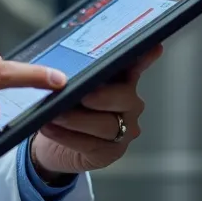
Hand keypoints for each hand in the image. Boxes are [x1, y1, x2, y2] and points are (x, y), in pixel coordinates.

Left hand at [29, 44, 163, 179]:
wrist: (53, 141)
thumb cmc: (67, 106)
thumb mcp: (70, 83)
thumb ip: (77, 68)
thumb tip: (65, 59)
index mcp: (123, 80)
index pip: (137, 64)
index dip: (145, 57)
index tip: (152, 47)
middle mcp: (129, 104)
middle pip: (124, 98)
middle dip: (102, 96)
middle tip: (81, 95)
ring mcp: (124, 130)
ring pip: (106, 125)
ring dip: (76, 119)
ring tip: (54, 113)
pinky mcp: (110, 152)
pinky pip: (90, 144)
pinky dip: (66, 136)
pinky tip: (49, 127)